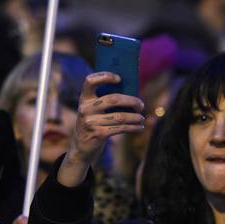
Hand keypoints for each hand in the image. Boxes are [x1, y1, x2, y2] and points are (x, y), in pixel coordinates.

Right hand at [58, 71, 144, 186]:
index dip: (104, 76)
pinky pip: (121, 128)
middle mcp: (85, 108)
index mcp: (84, 98)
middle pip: (113, 99)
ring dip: (135, 117)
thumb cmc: (94, 123)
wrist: (82, 147)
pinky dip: (133, 127)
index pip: (90, 81)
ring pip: (120, 116)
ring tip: (142, 118)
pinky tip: (139, 127)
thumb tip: (132, 94)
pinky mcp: (98, 134)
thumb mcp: (94, 110)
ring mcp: (91, 122)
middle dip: (131, 101)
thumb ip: (105, 101)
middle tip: (141, 105)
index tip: (119, 78)